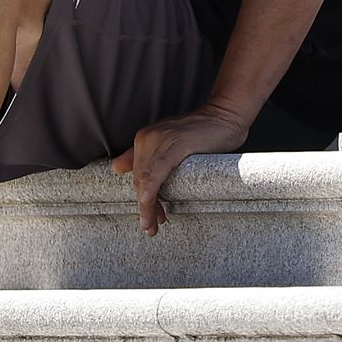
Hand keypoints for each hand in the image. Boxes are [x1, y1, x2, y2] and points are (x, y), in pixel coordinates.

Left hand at [110, 103, 249, 235]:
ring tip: (152, 225)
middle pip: (139, 179)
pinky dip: (151, 189)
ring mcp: (160, 139)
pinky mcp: (175, 143)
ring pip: (146, 178)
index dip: (141, 198)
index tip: (149, 217)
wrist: (225, 115)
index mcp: (144, 139)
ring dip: (147, 205)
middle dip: (144, 206)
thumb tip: (116, 168)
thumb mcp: (170, 143)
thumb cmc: (202, 133)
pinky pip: (158, 170)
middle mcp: (148, 138)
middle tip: (151, 226)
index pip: (137, 175)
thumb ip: (146, 156)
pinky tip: (147, 203)